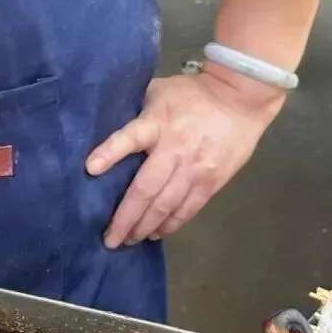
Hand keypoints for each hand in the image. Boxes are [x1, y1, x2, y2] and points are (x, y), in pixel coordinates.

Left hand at [86, 68, 285, 247]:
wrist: (241, 97)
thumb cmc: (192, 94)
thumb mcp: (159, 92)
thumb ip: (137, 113)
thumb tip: (107, 129)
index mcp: (156, 124)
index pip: (129, 137)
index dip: (109, 152)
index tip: (90, 168)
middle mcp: (174, 149)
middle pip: (145, 189)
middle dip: (125, 218)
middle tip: (110, 239)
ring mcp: (195, 168)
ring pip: (166, 206)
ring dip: (145, 227)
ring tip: (130, 240)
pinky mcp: (212, 181)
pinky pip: (188, 209)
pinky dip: (170, 225)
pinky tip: (156, 233)